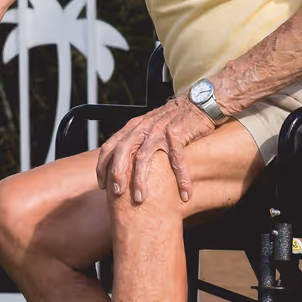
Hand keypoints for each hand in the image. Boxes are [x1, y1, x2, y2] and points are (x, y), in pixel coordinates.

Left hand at [95, 96, 219, 204]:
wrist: (199, 103)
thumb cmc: (173, 119)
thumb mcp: (149, 125)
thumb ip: (136, 139)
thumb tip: (124, 163)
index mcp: (133, 127)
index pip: (109, 146)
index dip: (102, 166)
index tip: (102, 185)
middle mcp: (143, 128)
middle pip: (121, 151)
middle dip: (116, 173)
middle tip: (117, 193)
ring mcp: (159, 130)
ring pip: (143, 157)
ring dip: (140, 180)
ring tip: (140, 198)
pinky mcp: (178, 134)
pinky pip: (177, 160)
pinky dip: (181, 178)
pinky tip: (185, 194)